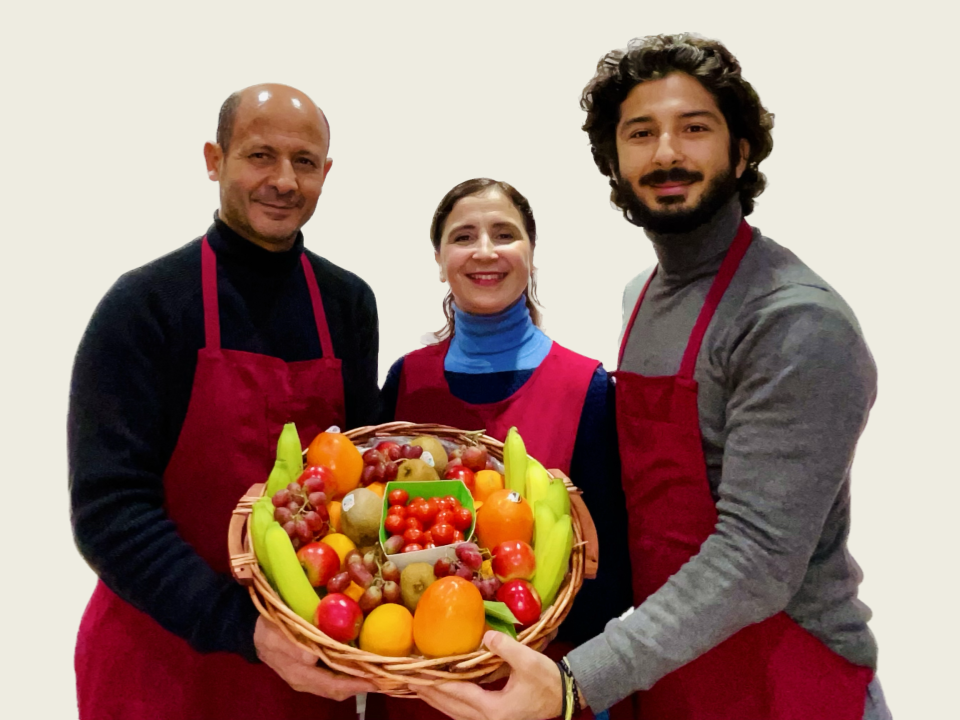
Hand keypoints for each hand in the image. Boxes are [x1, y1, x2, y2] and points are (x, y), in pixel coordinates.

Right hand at [254, 617, 376, 700]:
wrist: (254, 632)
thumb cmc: (267, 630)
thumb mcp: (274, 634)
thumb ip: (290, 646)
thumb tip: (310, 657)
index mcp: (299, 675)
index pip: (333, 685)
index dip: (356, 684)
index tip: (377, 679)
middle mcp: (307, 681)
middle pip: (339, 690)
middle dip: (363, 685)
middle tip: (387, 677)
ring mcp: (309, 678)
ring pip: (338, 685)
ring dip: (358, 681)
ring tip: (379, 672)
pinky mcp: (311, 671)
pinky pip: (334, 677)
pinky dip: (349, 673)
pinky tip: (361, 663)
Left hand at [415, 631, 563, 719]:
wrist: (565, 696)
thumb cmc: (547, 680)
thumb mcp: (528, 661)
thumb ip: (504, 648)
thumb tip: (484, 636)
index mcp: (494, 709)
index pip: (458, 694)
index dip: (436, 683)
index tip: (417, 676)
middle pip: (450, 707)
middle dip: (429, 694)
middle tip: (408, 681)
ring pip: (455, 713)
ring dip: (437, 699)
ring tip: (419, 686)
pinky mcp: (493, 719)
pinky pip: (464, 712)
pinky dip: (450, 702)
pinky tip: (443, 692)